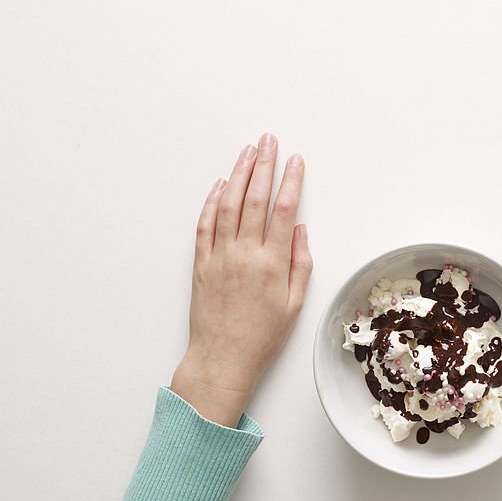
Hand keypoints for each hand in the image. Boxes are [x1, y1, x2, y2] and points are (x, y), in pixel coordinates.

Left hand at [170, 134, 312, 426]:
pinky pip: (205, 224)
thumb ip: (300, 263)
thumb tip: (300, 230)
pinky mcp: (200, 263)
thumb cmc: (263, 336)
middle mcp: (245, 254)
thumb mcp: (295, 303)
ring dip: (238, 174)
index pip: (284, 210)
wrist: (222, 359)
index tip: (296, 162)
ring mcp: (219, 256)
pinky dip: (212, 201)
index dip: (290, 182)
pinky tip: (221, 185)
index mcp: (272, 263)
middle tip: (269, 142)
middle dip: (264, 166)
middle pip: (255, 198)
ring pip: (228, 204)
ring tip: (247, 152)